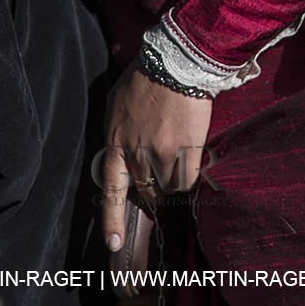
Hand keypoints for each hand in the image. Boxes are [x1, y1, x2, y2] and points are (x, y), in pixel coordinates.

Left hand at [100, 64, 212, 253]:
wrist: (174, 62)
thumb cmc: (145, 78)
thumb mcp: (117, 106)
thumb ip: (117, 132)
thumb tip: (119, 150)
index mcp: (114, 143)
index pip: (111, 190)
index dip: (112, 220)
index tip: (114, 243)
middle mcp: (135, 153)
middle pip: (146, 190)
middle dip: (154, 187)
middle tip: (163, 172)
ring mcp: (160, 153)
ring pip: (168, 186)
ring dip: (173, 177)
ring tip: (179, 153)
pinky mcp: (185, 148)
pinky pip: (188, 178)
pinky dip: (191, 174)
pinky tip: (193, 158)